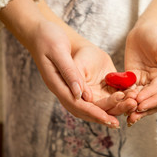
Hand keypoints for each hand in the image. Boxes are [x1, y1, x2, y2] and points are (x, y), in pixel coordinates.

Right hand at [0, 0, 131, 127]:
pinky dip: (99, 102)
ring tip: (117, 116)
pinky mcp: (72, 82)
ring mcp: (66, 87)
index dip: (93, 113)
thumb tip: (80, 94)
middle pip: (81, 110)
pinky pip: (86, 96)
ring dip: (100, 111)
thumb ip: (69, 72)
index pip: (76, 104)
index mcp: (56, 84)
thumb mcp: (58, 51)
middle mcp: (61, 89)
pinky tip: (112, 101)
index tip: (108, 119)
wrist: (39, 31)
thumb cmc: (47, 37)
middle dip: (99, 117)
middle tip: (116, 124)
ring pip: (84, 105)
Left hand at [124, 22, 156, 124]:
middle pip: (155, 101)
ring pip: (145, 97)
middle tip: (131, 115)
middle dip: (143, 108)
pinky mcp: (145, 77)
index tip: (142, 105)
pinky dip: (129, 93)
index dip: (154, 102)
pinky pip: (137, 88)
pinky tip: (120, 97)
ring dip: (134, 104)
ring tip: (123, 110)